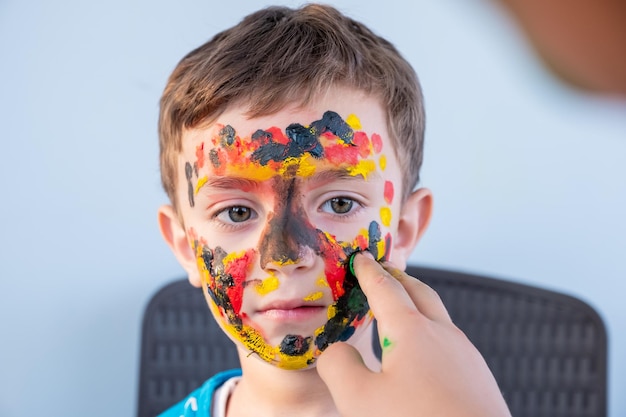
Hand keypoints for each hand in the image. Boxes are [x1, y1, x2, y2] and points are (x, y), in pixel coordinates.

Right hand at [317, 253, 511, 416]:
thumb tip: (336, 350)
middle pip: (419, 291)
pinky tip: (423, 354)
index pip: (385, 288)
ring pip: (438, 316)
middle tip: (381, 272)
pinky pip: (449, 340)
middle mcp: (443, 333)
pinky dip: (429, 330)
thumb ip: (338, 366)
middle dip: (397, 278)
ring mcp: (465, 354)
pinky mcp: (478, 377)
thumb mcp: (359, 399)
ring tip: (399, 309)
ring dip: (416, 303)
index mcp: (412, 330)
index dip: (368, 272)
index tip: (360, 258)